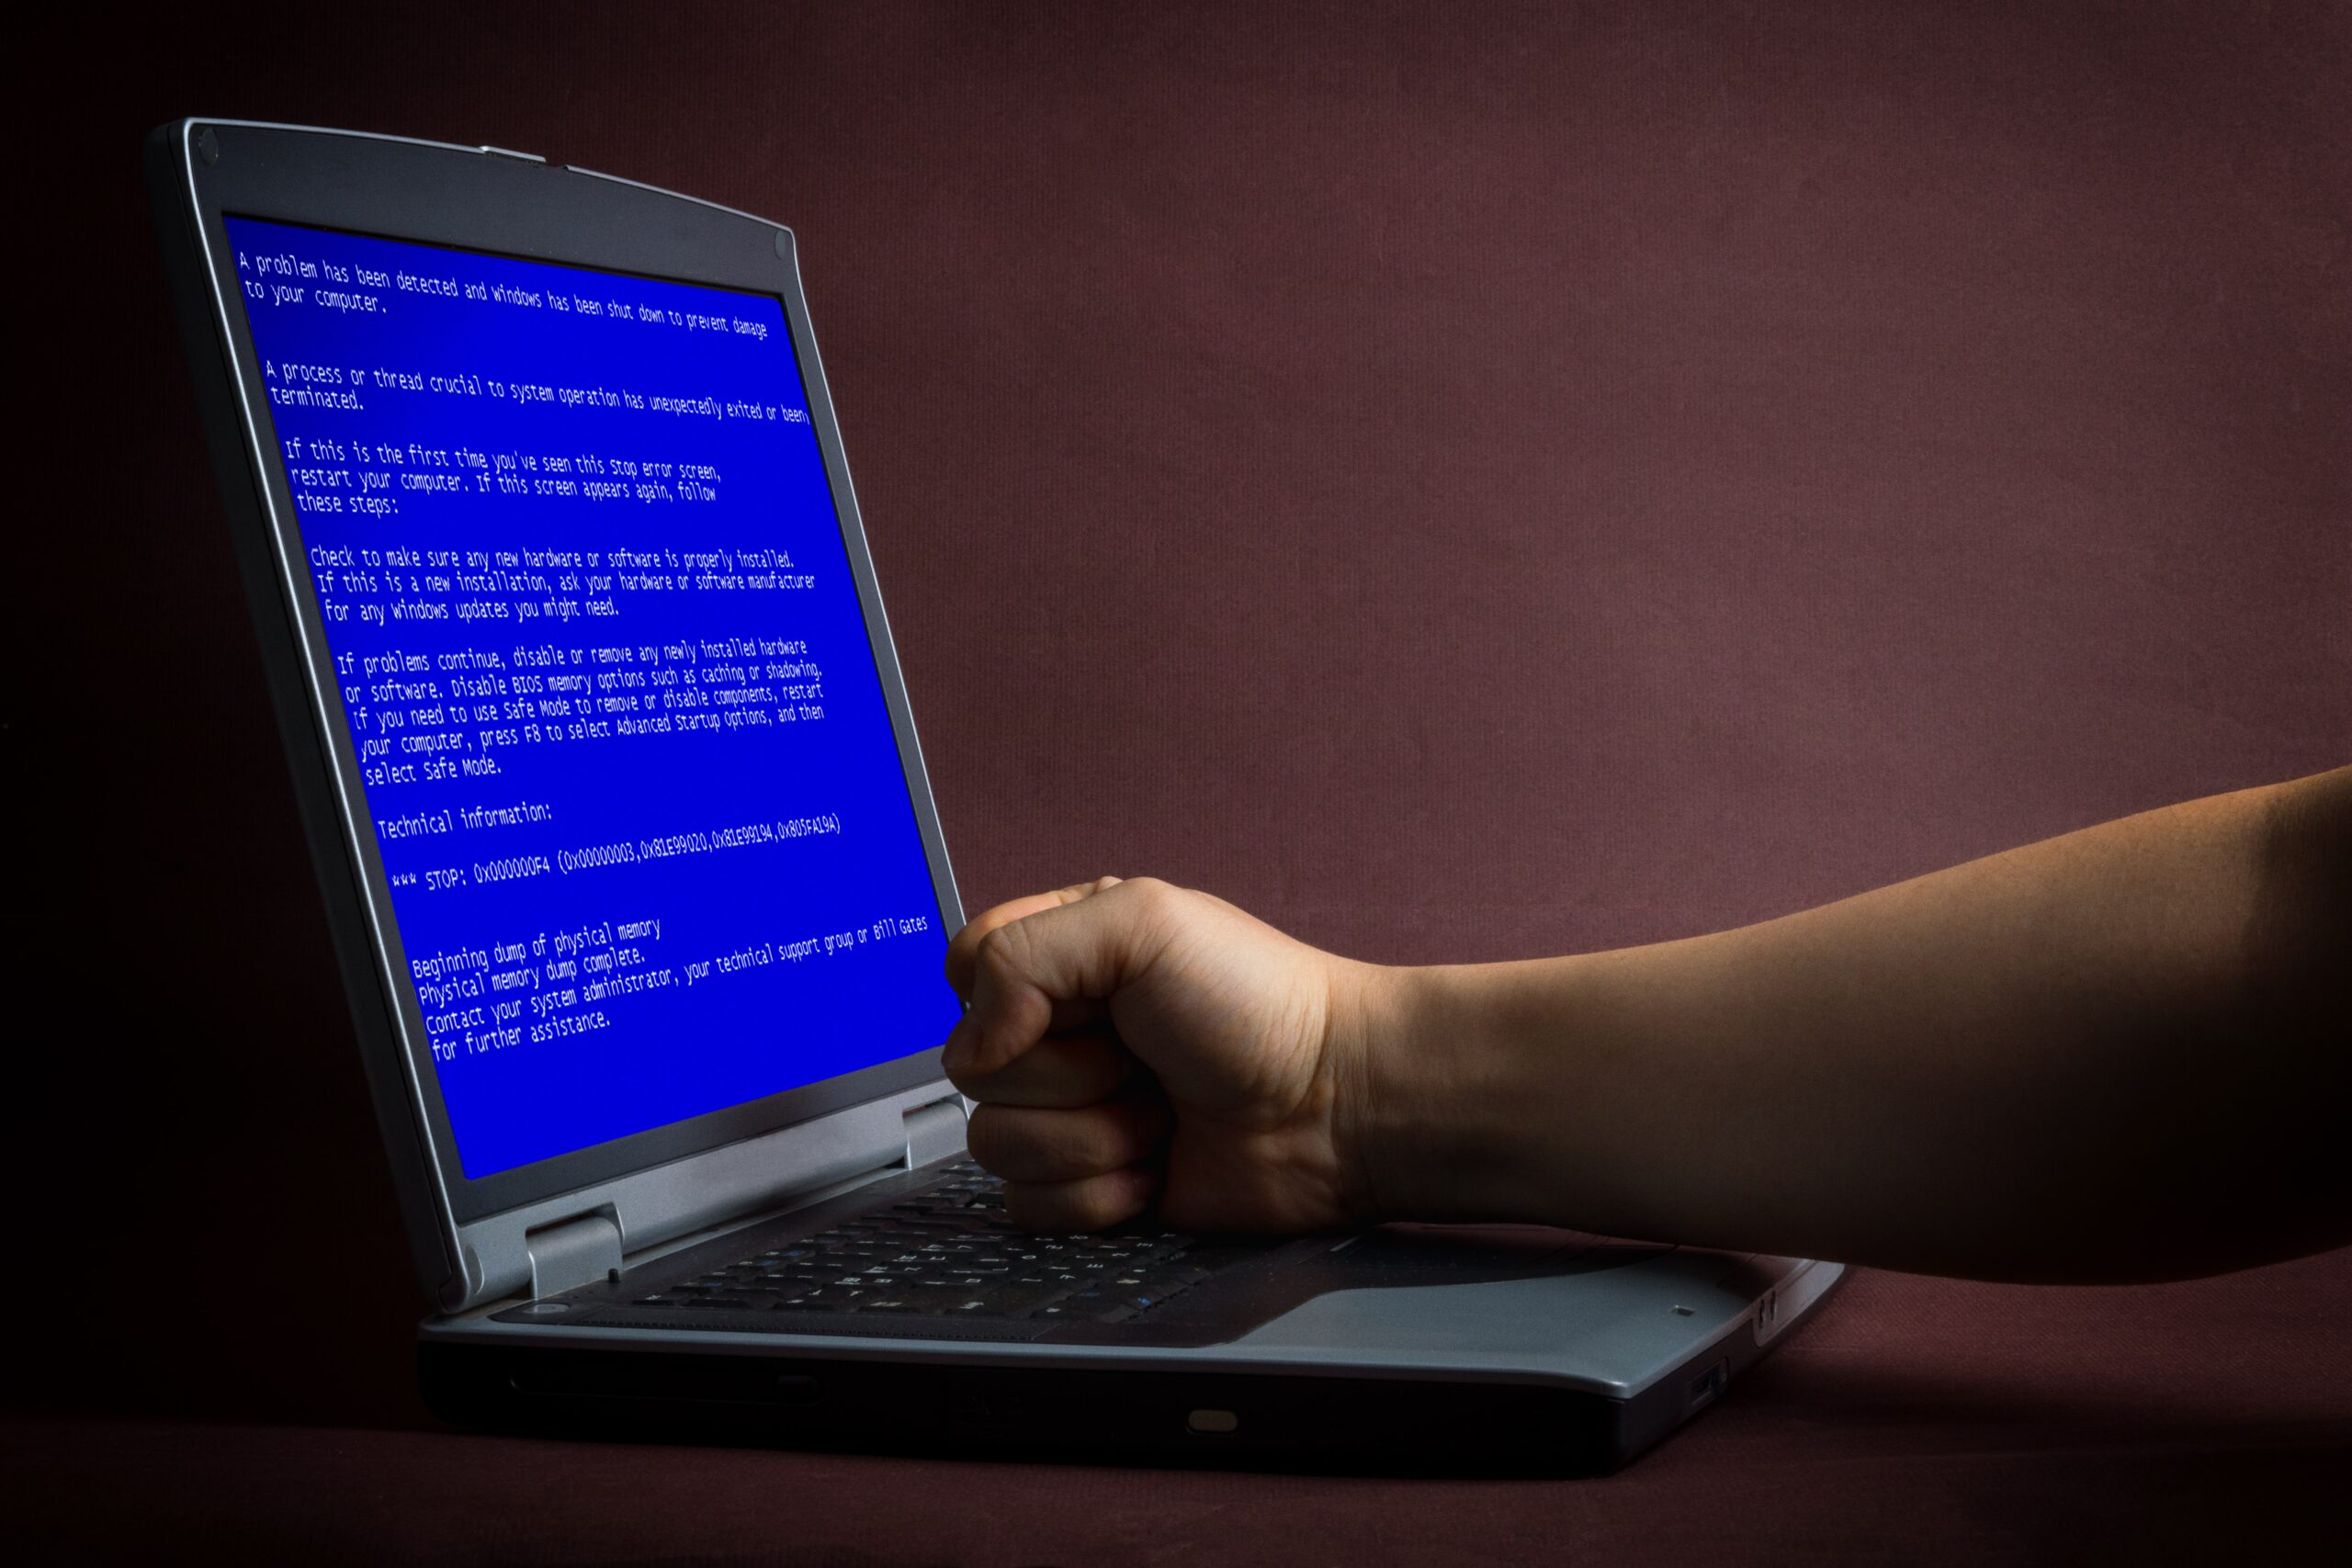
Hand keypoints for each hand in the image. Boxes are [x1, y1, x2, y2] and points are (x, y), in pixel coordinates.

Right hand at [940, 877, 1381, 1233]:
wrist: (1338, 1108)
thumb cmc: (1259, 1001)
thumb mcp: (1142, 922)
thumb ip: (1025, 954)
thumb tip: (971, 1041)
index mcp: (1066, 955)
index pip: (966, 970)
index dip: (1003, 996)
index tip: (1083, 1001)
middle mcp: (1060, 1033)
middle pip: (972, 1068)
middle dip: (1067, 1074)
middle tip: (1143, 1059)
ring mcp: (1073, 1113)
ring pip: (994, 1144)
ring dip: (1088, 1138)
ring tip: (1159, 1114)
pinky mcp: (1090, 1187)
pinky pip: (1031, 1207)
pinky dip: (1099, 1194)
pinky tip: (1158, 1167)